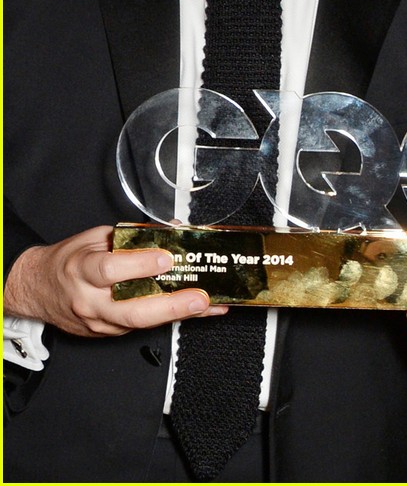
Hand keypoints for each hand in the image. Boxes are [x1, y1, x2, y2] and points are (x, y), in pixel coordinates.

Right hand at [3, 226, 226, 336]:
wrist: (38, 290)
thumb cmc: (68, 260)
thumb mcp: (95, 238)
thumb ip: (132, 237)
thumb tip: (173, 230)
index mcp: (82, 270)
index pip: (111, 271)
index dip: (139, 266)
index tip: (166, 259)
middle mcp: (90, 302)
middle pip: (132, 311)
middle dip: (171, 306)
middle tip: (200, 297)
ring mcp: (99, 323)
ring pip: (142, 324)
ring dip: (179, 314)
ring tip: (210, 305)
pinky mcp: (108, 334)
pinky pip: (142, 326)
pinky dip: (170, 317)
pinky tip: (195, 310)